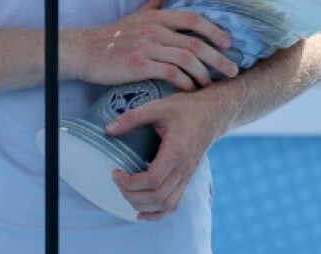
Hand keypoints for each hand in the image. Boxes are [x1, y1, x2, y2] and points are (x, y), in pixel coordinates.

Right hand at [69, 0, 238, 90]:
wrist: (85, 52)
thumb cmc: (111, 36)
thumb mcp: (135, 15)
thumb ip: (153, 4)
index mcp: (156, 17)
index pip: (194, 19)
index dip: (214, 31)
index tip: (228, 43)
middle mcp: (154, 29)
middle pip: (195, 43)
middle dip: (218, 58)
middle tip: (233, 70)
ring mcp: (147, 47)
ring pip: (186, 59)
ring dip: (203, 74)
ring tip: (211, 84)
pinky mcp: (139, 65)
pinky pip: (170, 74)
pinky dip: (184, 82)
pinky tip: (190, 89)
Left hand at [106, 91, 220, 220]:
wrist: (211, 114)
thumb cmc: (185, 109)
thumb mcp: (157, 107)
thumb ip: (132, 117)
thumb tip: (108, 130)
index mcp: (176, 152)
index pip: (153, 180)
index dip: (130, 183)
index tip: (116, 172)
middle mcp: (184, 169)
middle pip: (157, 197)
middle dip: (131, 194)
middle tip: (117, 180)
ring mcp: (187, 177)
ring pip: (165, 205)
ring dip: (142, 205)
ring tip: (126, 191)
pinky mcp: (187, 180)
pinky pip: (174, 205)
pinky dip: (157, 213)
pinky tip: (142, 212)